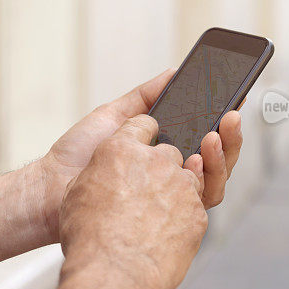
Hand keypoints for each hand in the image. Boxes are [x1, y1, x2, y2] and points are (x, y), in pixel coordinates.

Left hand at [39, 69, 243, 238]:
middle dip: (230, 136)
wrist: (52, 187)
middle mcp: (171, 174)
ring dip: (223, 156)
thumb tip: (175, 72)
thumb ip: (146, 98)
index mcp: (162, 151)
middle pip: (217, 157)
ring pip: (214, 178)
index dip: (222, 120)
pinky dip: (205, 179)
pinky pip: (199, 199)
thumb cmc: (78, 154)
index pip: (203, 135)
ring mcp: (171, 195)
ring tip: (215, 135)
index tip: (235, 96)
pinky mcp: (166, 216)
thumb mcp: (114, 117)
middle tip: (231, 115)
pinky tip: (197, 160)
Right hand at [58, 115, 207, 288]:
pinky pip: (194, 206)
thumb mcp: (79, 193)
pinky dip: (184, 215)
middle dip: (161, 166)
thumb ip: (100, 172)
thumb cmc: (87, 236)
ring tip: (157, 213)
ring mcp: (180, 186)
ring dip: (176, 189)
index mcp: (120, 149)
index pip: (140, 125)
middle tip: (147, 189)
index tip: (141, 142)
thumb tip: (109, 172)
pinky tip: (166, 231)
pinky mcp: (197, 212)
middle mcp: (155, 161)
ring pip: (187, 177)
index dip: (140, 134)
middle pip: (168, 151)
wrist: (111, 275)